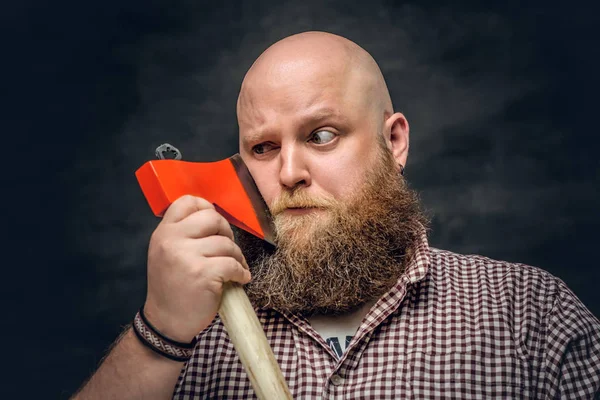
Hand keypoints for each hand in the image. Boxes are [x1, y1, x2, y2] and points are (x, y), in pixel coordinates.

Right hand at [143, 195, 250, 342]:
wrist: (166, 322)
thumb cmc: (173, 287)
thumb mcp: (166, 253)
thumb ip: (183, 233)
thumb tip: (215, 217)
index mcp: (163, 233)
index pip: (187, 202)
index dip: (206, 207)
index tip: (215, 224)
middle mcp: (172, 241)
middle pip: (213, 217)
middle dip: (226, 232)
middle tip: (228, 248)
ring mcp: (186, 257)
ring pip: (226, 243)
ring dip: (236, 256)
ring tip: (233, 268)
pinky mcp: (203, 274)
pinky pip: (233, 264)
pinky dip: (241, 272)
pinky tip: (239, 279)